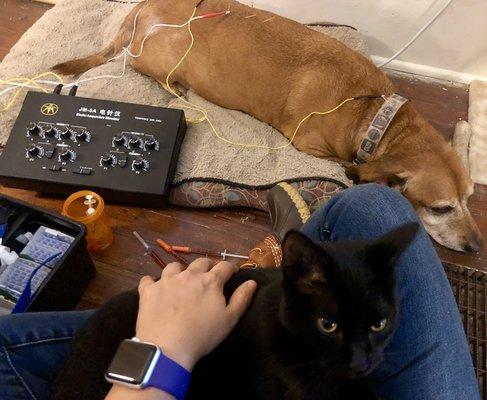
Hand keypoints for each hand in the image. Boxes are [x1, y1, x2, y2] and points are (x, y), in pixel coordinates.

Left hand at [135, 258, 256, 370]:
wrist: (167, 348)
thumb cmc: (202, 335)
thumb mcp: (229, 320)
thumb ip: (241, 299)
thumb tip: (252, 282)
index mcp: (210, 281)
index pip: (224, 266)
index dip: (230, 268)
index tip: (232, 273)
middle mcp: (189, 275)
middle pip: (200, 262)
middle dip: (207, 266)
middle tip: (208, 276)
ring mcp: (167, 280)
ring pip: (174, 266)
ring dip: (180, 271)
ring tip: (181, 281)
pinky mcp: (149, 290)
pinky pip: (148, 279)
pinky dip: (153, 283)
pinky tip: (155, 289)